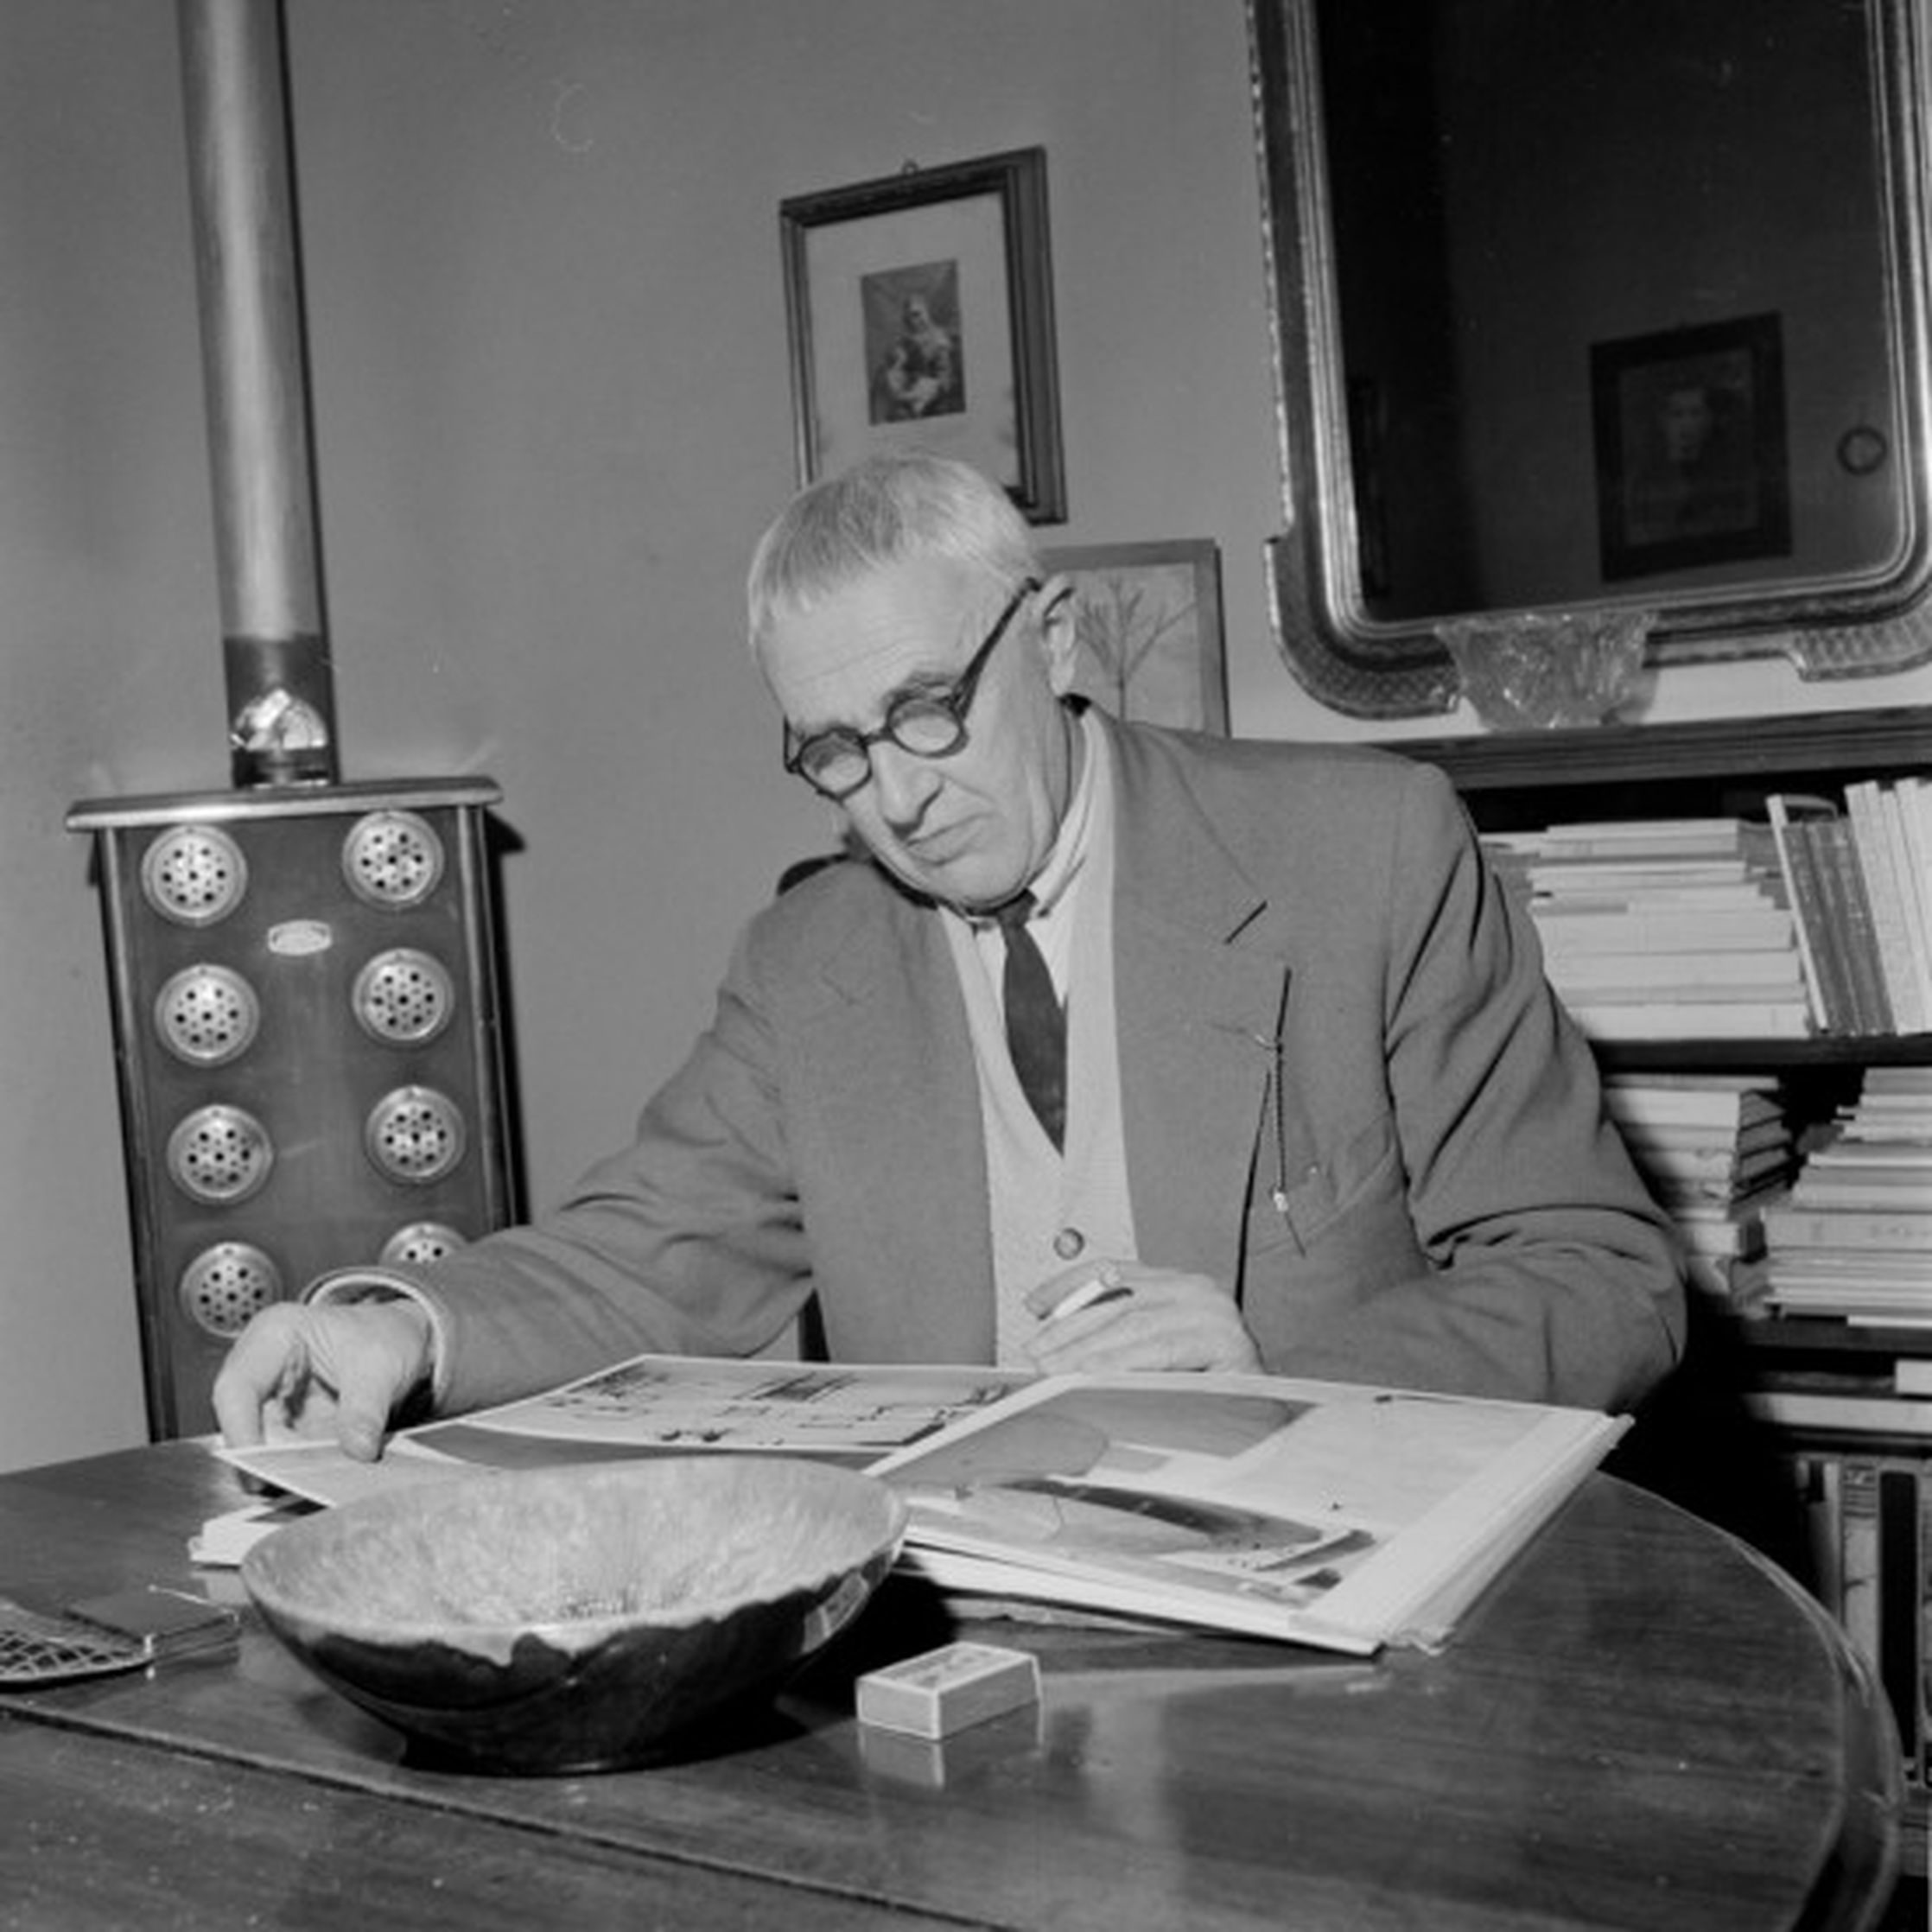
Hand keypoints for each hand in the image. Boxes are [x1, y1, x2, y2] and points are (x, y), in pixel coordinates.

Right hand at [211, 1299, 433, 1460]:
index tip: (261, 1469)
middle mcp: (263, 1367)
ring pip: (263, 1444)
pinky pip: (286, 1453)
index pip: (237, 1388)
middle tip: (300, 1482)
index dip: (241, 1431)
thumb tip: (357, 1451)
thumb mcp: (383, 1364)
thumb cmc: (384, 1333)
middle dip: (268, 1457)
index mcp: (274, 1334)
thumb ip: (367, 1409)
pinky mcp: (289, 1424)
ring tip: (322, 1480)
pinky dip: (304, 1467)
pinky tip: (328, 1476)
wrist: (402, 1338)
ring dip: (288, 1466)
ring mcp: (273, 1398)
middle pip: (244, 1422)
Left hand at [1021, 1260, 1260, 1375]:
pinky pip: (1160, 1350)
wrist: (1265, 1422)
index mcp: (1180, 1284)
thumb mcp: (1154, 1355)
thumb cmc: (1205, 1391)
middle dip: (1069, 1328)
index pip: (1113, 1272)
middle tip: (1035, 1352)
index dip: (1069, 1286)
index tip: (1034, 1305)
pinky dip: (1120, 1363)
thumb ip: (1119, 1336)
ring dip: (1086, 1349)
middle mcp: (1199, 1290)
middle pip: (1118, 1299)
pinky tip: (1091, 1375)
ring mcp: (1215, 1314)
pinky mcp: (1226, 1343)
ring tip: (1053, 1369)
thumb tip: (1054, 1336)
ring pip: (1134, 1324)